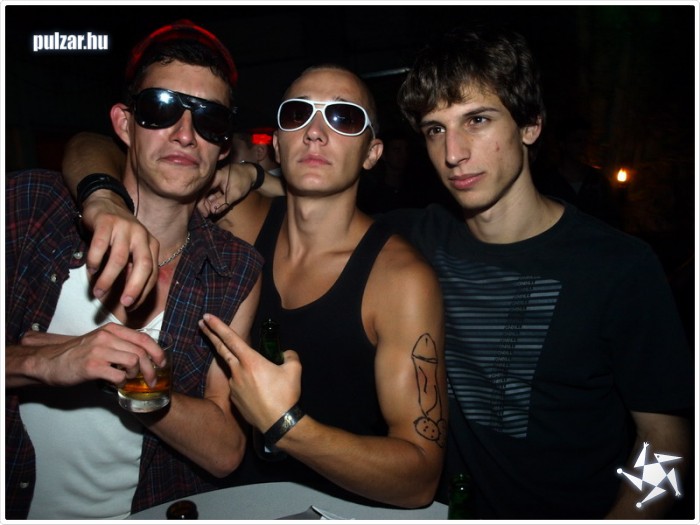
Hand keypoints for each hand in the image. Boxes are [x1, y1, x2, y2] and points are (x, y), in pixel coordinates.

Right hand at [19, 323, 164, 387]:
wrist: (49, 362)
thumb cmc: (77, 354)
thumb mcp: (101, 341)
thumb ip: (120, 344)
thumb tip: (145, 356)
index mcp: (112, 330)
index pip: (144, 338)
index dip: (157, 352)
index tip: (162, 363)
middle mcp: (107, 337)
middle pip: (142, 352)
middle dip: (151, 369)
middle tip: (152, 380)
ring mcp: (99, 351)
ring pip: (134, 361)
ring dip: (136, 375)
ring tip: (129, 379)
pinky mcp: (92, 366)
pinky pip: (119, 375)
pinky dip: (122, 382)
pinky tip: (118, 383)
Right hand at [80, 191, 158, 308]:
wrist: (105, 202)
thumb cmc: (119, 234)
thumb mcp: (132, 249)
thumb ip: (133, 269)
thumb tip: (129, 300)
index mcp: (151, 245)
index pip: (152, 273)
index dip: (144, 291)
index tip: (132, 306)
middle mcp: (142, 236)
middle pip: (143, 266)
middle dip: (134, 288)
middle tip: (124, 304)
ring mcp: (125, 228)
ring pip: (120, 259)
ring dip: (109, 279)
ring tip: (98, 292)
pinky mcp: (107, 223)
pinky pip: (100, 246)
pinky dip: (96, 261)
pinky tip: (92, 271)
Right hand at [198, 162, 256, 217]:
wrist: (250, 173)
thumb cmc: (243, 181)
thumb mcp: (235, 193)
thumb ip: (224, 202)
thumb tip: (212, 211)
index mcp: (214, 177)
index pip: (201, 192)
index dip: (201, 204)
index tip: (206, 214)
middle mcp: (210, 177)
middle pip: (201, 193)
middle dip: (204, 205)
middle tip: (209, 214)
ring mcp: (212, 180)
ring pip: (204, 193)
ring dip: (207, 203)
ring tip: (213, 211)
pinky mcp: (214, 183)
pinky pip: (209, 192)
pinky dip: (211, 200)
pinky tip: (215, 206)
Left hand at [199, 313, 300, 431]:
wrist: (278, 423)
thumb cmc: (286, 396)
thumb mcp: (294, 370)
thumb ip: (290, 356)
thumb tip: (286, 353)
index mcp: (251, 361)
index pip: (231, 339)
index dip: (218, 326)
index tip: (207, 316)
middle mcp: (238, 371)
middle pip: (221, 349)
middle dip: (211, 334)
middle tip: (201, 323)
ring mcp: (234, 386)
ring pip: (235, 369)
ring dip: (241, 366)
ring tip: (262, 377)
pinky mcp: (234, 399)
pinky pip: (239, 385)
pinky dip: (246, 383)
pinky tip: (260, 392)